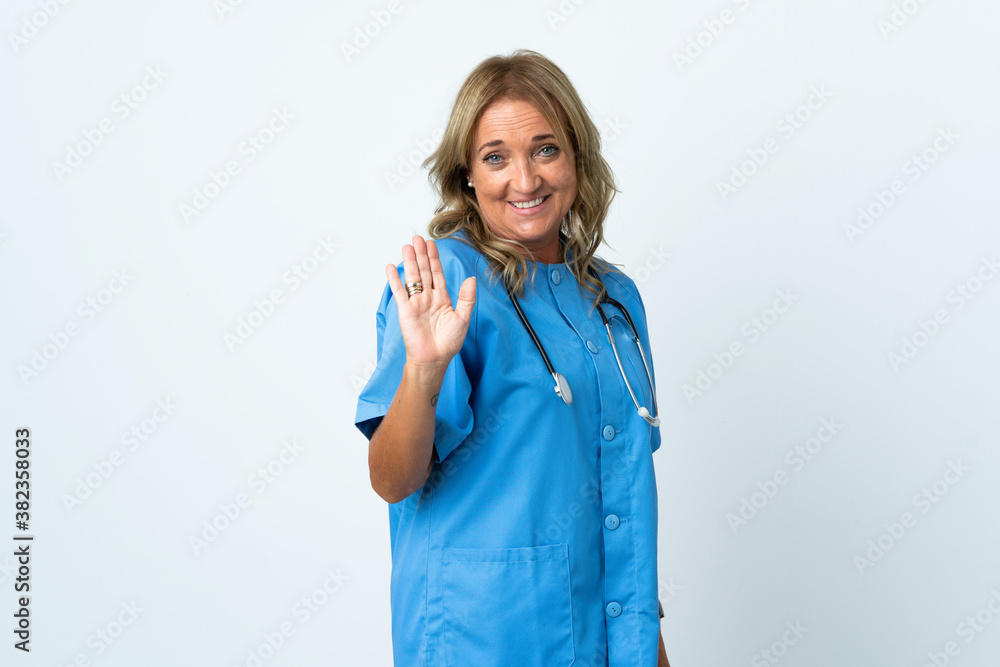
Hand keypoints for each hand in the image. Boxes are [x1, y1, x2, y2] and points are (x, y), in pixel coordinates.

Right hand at [385, 235, 475, 369]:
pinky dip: (395, 280)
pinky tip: (391, 267)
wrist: (434, 359)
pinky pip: (400, 292)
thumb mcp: (463, 318)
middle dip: (421, 254)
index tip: (431, 244)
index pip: (437, 273)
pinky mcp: (406, 310)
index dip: (434, 258)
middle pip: (424, 271)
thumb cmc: (448, 343)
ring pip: (413, 278)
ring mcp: (416, 303)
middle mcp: (428, 298)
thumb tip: (471, 279)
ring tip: (407, 246)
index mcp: (442, 298)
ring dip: (409, 262)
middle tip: (417, 238)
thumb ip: (466, 298)